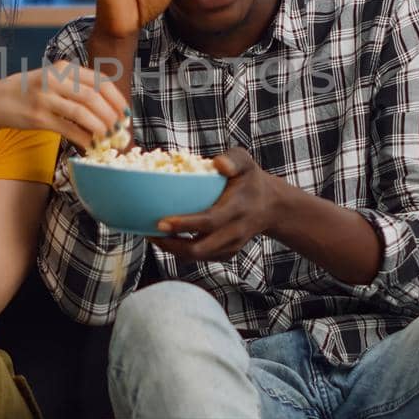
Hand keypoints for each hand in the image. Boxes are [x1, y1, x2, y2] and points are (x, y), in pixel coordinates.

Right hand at [0, 60, 130, 148]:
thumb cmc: (32, 92)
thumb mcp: (54, 80)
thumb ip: (77, 87)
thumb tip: (109, 108)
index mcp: (63, 68)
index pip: (98, 81)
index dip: (116, 98)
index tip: (126, 112)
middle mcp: (54, 80)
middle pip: (92, 97)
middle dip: (111, 115)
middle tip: (120, 129)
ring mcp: (45, 98)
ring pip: (82, 113)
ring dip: (100, 128)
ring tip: (109, 137)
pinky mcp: (39, 117)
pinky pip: (68, 129)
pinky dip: (84, 138)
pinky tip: (91, 145)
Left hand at [153, 148, 280, 261]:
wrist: (270, 206)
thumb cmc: (250, 180)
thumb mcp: (246, 162)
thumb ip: (234, 159)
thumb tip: (217, 163)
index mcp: (238, 209)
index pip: (210, 221)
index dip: (185, 224)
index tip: (161, 222)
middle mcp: (235, 231)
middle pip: (200, 248)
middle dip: (172, 244)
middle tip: (148, 232)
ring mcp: (231, 246)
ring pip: (197, 257)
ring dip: (172, 249)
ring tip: (151, 235)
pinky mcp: (226, 254)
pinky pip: (200, 258)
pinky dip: (180, 252)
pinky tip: (165, 240)